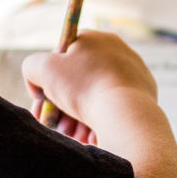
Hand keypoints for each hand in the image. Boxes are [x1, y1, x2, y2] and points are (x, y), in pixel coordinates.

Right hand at [22, 31, 157, 142]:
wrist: (126, 114)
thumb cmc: (84, 87)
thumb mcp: (43, 69)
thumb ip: (31, 67)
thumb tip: (37, 83)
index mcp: (98, 39)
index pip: (64, 57)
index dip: (49, 79)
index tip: (42, 100)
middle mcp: (120, 54)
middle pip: (81, 82)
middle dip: (63, 106)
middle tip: (55, 125)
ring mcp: (136, 76)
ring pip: (97, 99)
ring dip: (79, 119)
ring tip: (73, 136)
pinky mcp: (145, 99)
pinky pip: (115, 110)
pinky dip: (101, 123)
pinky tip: (93, 138)